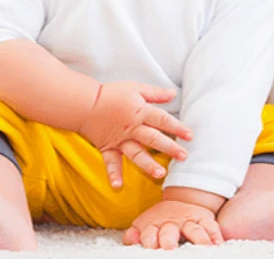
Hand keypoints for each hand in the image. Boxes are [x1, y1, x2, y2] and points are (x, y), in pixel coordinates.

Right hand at [77, 81, 192, 186]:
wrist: (83, 102)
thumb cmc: (110, 93)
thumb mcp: (135, 88)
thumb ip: (155, 93)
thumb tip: (174, 94)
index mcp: (139, 112)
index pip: (162, 120)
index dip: (177, 127)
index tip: (190, 136)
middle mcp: (131, 128)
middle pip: (153, 138)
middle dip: (169, 148)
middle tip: (184, 156)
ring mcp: (119, 139)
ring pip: (136, 153)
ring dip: (147, 164)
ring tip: (159, 174)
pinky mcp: (107, 147)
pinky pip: (110, 162)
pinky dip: (113, 174)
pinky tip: (118, 186)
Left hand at [122, 199, 222, 248]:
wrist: (180, 203)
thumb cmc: (159, 223)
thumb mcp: (144, 225)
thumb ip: (134, 234)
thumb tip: (131, 240)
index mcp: (153, 225)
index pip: (148, 235)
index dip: (149, 241)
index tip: (152, 248)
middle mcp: (170, 223)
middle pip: (169, 232)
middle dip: (169, 241)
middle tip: (170, 249)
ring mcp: (188, 221)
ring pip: (194, 230)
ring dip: (198, 239)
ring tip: (203, 248)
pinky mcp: (204, 220)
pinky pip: (211, 226)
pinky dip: (215, 235)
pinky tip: (217, 243)